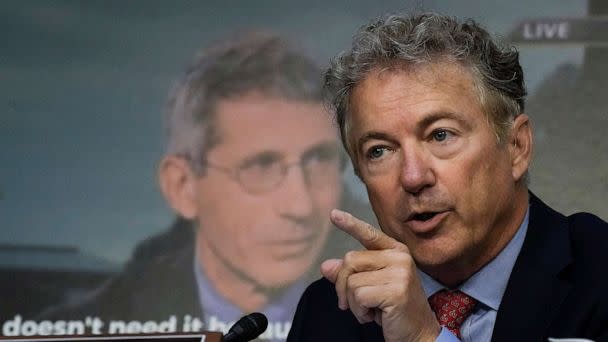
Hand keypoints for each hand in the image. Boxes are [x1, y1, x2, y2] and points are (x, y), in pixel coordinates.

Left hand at [321, 209, 440, 341]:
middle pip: (349, 260)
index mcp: (395, 251)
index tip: (333, 214)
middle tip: (355, 304)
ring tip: (371, 310)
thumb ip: (350, 274)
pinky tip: (374, 316)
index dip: (350, 224)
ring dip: (353, 303)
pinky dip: (359, 311)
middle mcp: (399, 257)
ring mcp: (400, 272)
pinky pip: (358, 296)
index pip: (369, 234)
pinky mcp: (396, 290)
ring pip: (351, 281)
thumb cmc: (393, 309)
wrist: (418, 334)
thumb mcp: (370, 287)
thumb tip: (326, 266)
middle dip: (343, 286)